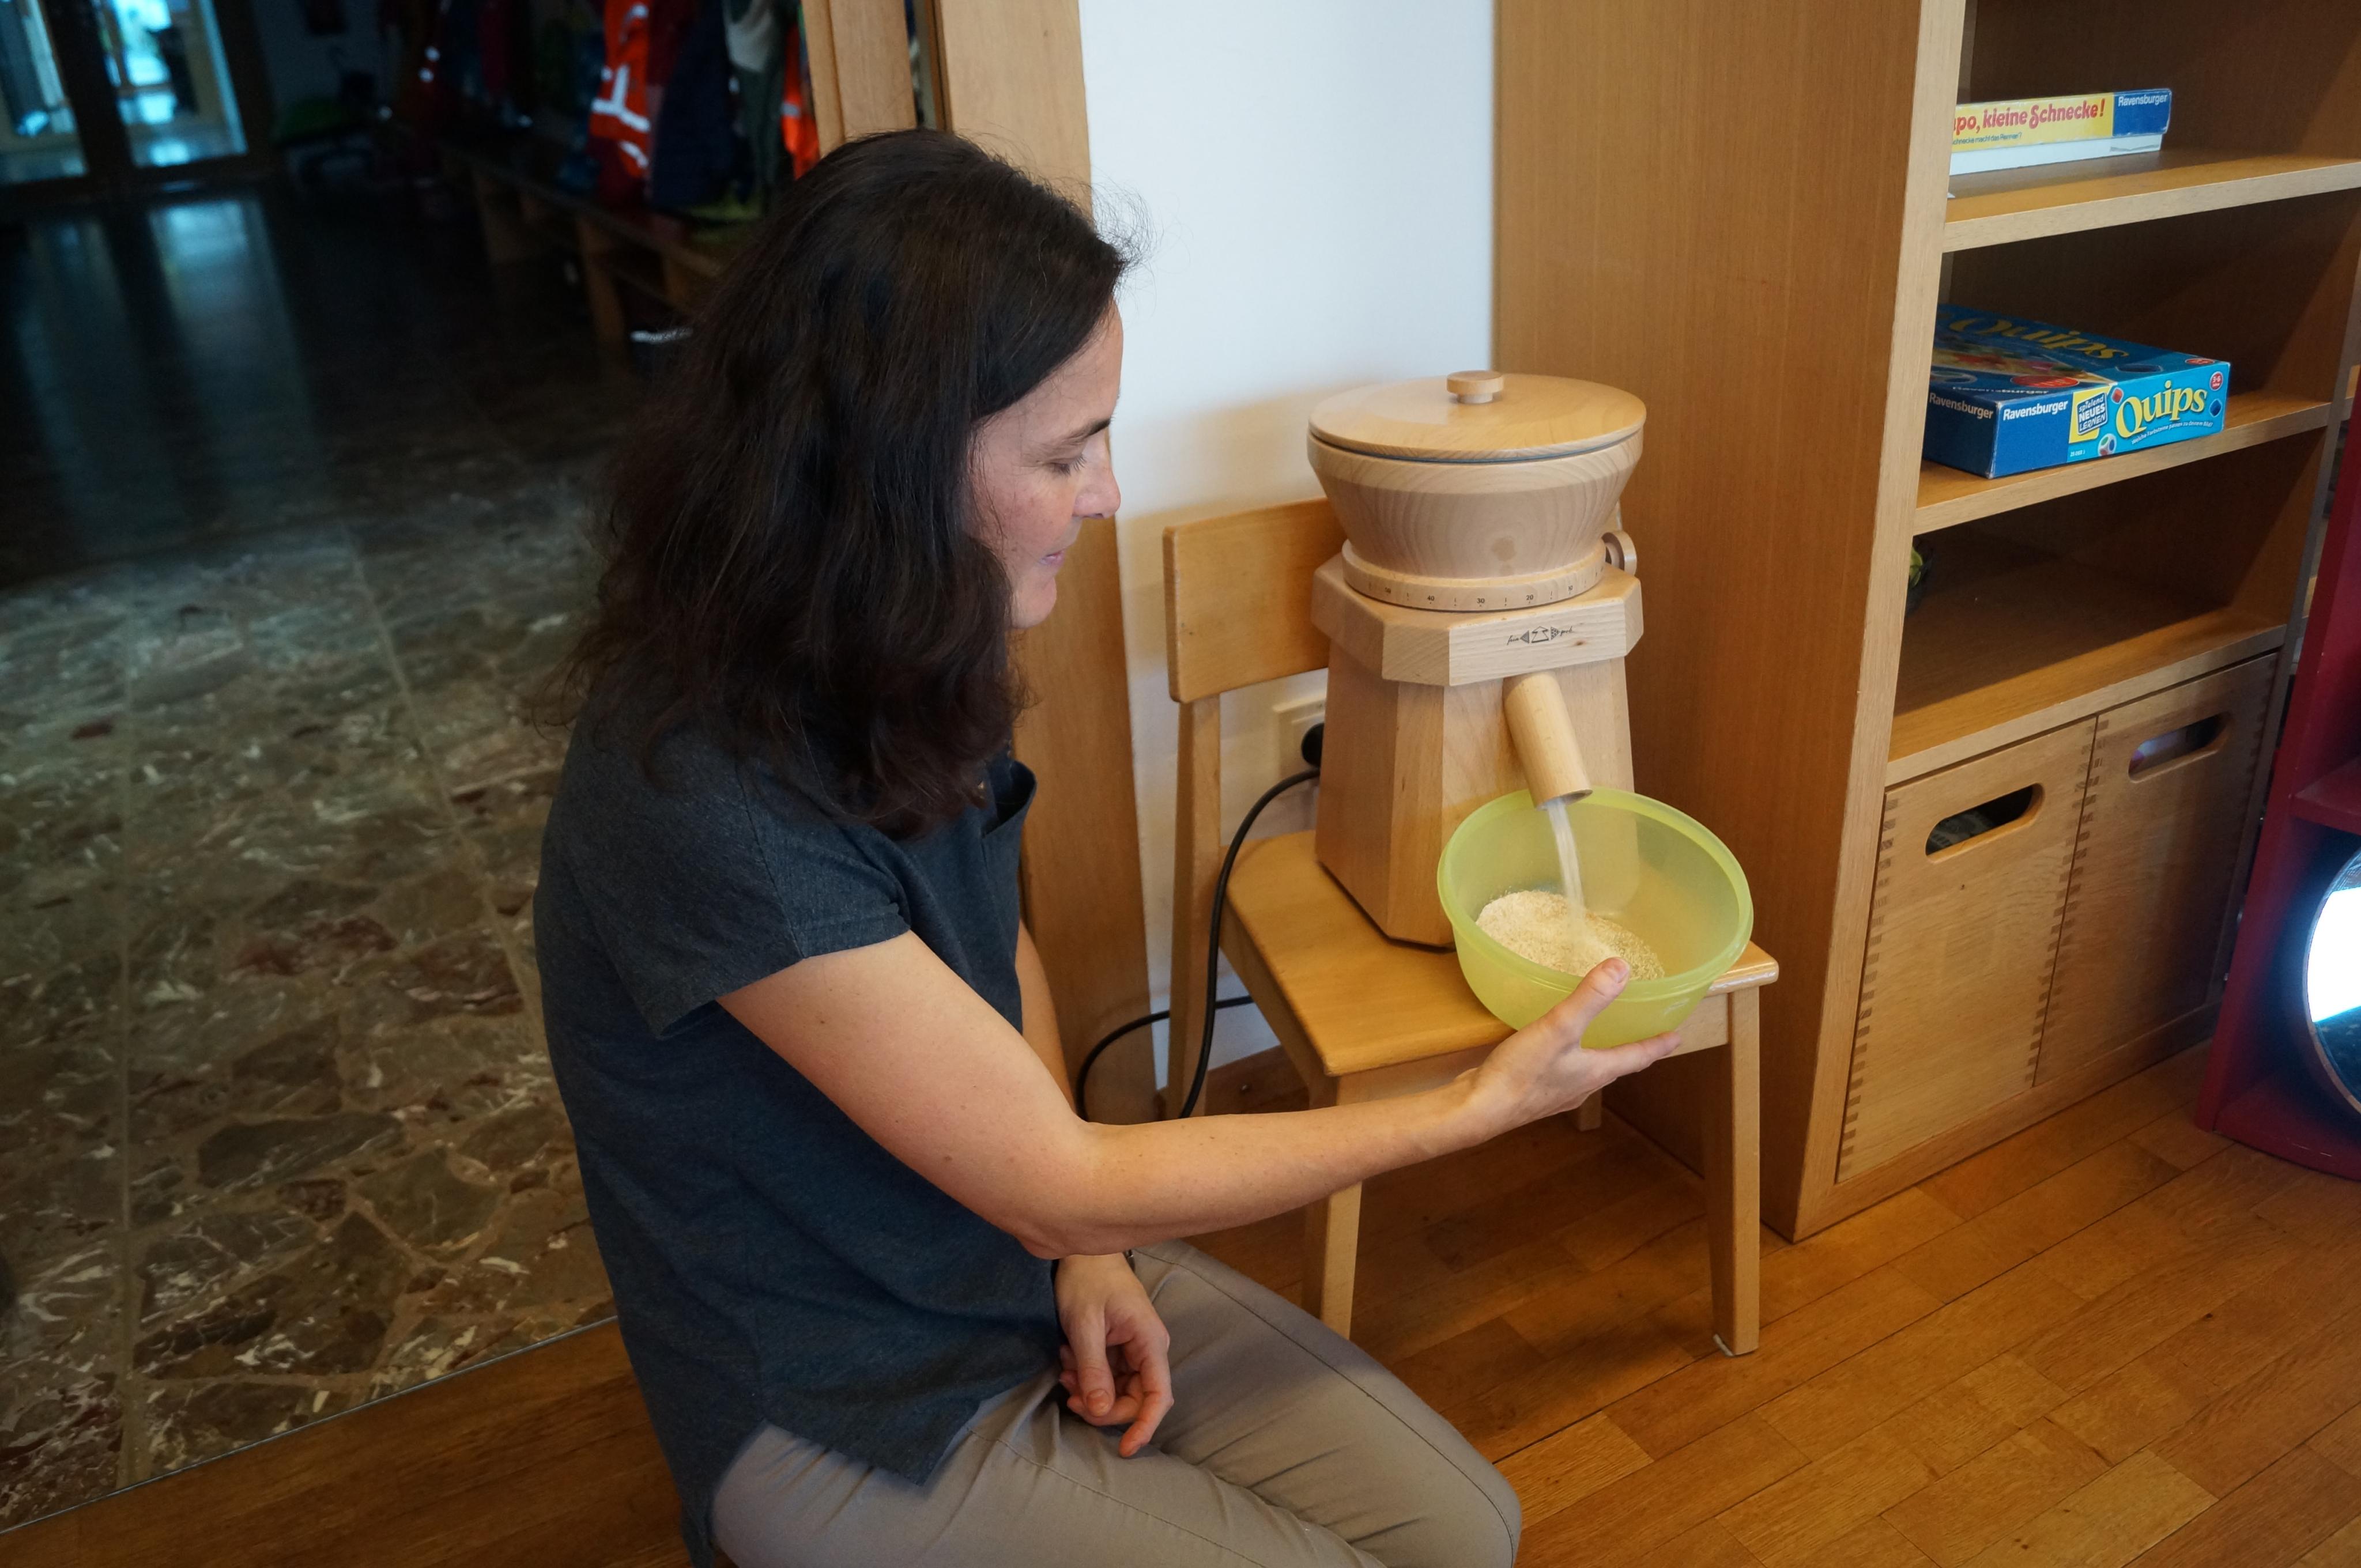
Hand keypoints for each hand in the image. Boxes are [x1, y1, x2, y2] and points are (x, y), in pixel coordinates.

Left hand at [1053, 1252, 1171, 1456]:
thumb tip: (1101, 1411)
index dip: (1144, 1426)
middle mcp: (1148, 1349)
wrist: (1081, 1252)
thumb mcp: (1084, 1325)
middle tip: (1070, 1396)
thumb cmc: (1087, 1280)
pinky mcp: (1119, 1349)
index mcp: (1149, 1342)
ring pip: (1119, 1391)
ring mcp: (1134, 1350)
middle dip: (1103, 1405)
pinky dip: (1086, 1377)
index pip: (1158, 1396)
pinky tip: (1068, 1360)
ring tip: (1065, 1369)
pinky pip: (1107, 1377)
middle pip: (1136, 1398)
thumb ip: (1093, 1369)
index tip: (1125, 1449)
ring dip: (1090, 1390)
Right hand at [1470, 959, 1681, 1128]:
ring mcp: (1557, 1092)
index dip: (1658, 1045)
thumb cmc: (1521, 1073)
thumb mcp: (1559, 1029)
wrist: (1478, 1110)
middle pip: (1615, 1065)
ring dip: (1600, 1054)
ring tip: (1601, 1035)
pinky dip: (1569, 1057)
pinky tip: (1552, 1047)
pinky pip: (1562, 1071)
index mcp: (1596, 1071)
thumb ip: (1590, 998)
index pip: (1638, 1057)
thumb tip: (1622, 967)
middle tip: (1641, 1032)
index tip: (1678, 1037)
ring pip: (1589, 1070)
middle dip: (1629, 1049)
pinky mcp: (1533, 1092)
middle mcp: (1583, 1085)